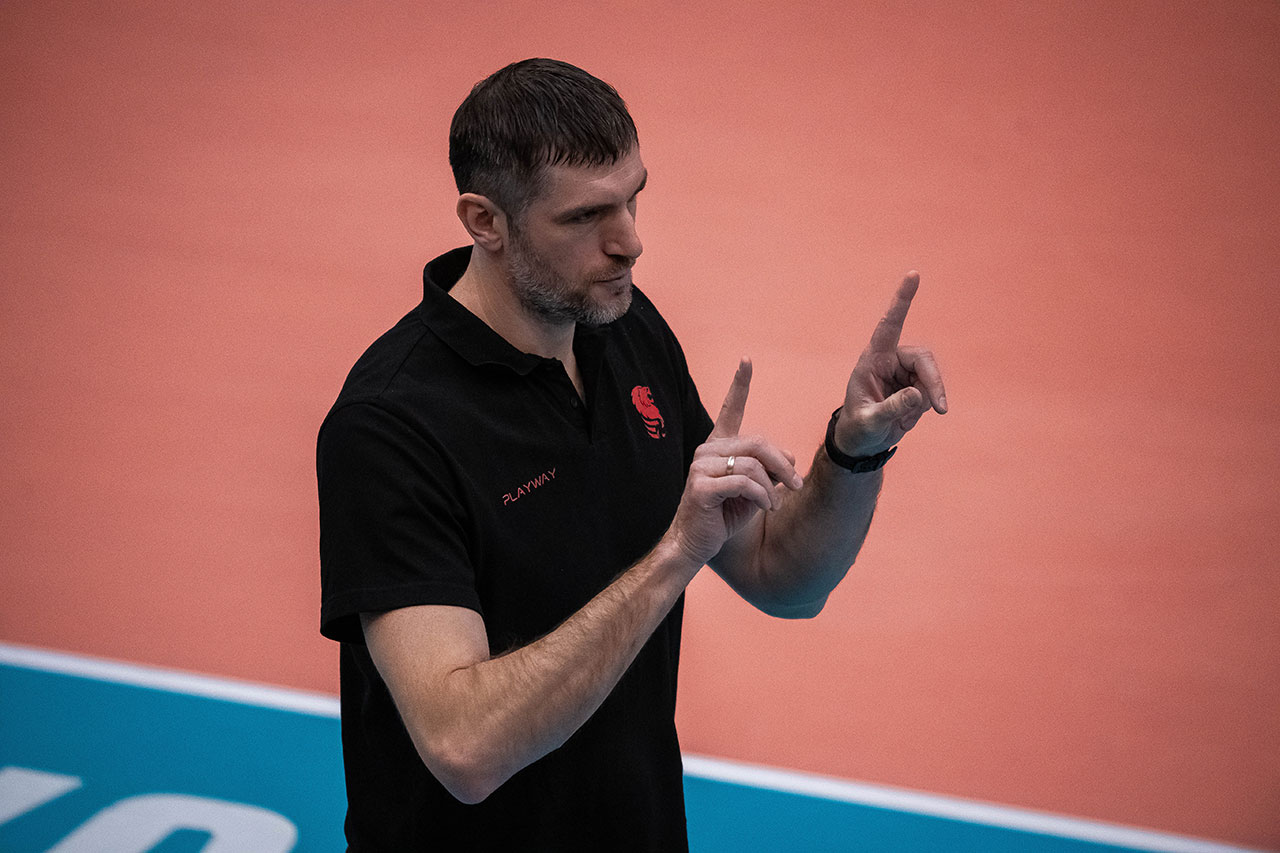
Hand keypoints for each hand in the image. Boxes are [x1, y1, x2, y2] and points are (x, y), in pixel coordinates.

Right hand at [668, 359, 803, 566]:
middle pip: (758, 443)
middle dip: (782, 465)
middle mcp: (707, 450)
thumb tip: (791, 458)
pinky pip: (745, 483)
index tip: (746, 361)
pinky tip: (765, 507)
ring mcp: (701, 467)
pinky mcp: (701, 486)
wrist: (694, 544)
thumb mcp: (755, 489)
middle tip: (795, 485)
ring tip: (774, 504)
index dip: (740, 384)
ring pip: (753, 465)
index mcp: (717, 446)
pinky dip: (763, 496)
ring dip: (772, 487)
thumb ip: (769, 470)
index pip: (731, 410)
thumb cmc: (724, 516)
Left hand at [835, 272, 946, 457]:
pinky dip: (927, 406)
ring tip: (913, 418)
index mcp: (873, 360)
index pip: (888, 324)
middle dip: (934, 382)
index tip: (913, 275)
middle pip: (923, 358)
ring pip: (931, 376)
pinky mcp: (916, 385)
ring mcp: (905, 373)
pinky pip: (932, 391)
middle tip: (940, 408)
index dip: (901, 300)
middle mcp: (890, 361)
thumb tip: (918, 394)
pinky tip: (908, 418)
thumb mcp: (870, 421)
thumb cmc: (858, 428)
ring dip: (930, 397)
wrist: (863, 442)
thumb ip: (892, 408)